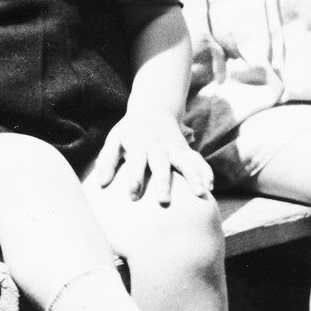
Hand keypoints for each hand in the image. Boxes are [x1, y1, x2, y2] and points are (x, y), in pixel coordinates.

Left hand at [94, 110, 213, 204]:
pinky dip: (205, 171)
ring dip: (193, 175)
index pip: (136, 159)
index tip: (133, 195)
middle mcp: (158, 145)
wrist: (153, 109)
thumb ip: (107, 161)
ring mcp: (175, 146)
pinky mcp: (186, 149)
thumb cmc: (129, 132)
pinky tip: (209, 187)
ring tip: (200, 193)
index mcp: (138, 143)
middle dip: (163, 181)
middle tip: (163, 201)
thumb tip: (101, 183)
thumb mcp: (114, 140)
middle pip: (161, 162)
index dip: (135, 177)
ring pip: (186, 160)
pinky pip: (198, 159)